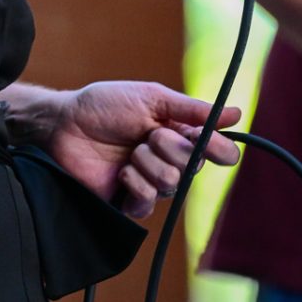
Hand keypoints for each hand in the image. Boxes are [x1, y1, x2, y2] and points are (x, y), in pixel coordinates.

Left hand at [42, 80, 240, 220]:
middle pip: (194, 167)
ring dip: (148, 163)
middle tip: (147, 135)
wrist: (65, 124)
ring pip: (172, 184)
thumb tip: (235, 113)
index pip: (215, 149)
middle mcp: (170, 160)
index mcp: (180, 134)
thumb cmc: (106, 105)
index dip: (220, 150)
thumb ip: (191, 110)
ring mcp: (150, 181)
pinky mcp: (129, 201)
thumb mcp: (151, 98)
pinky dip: (135, 183)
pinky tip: (121, 172)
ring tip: (129, 152)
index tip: (218, 148)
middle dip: (170, 147)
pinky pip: (148, 203)